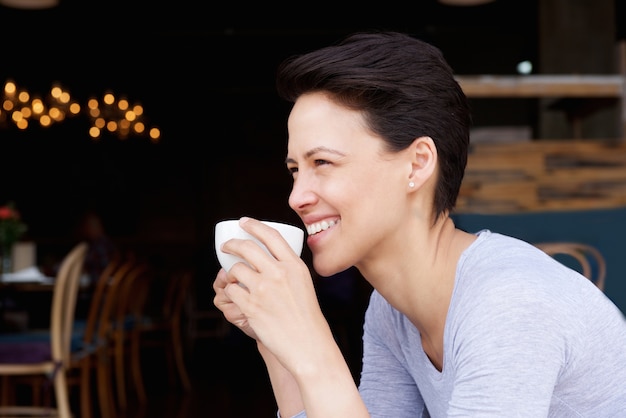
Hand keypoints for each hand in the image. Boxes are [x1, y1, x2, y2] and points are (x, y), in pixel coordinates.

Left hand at [213, 217, 331, 368]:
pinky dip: (231, 292)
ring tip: (233, 279)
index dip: (254, 225)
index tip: (243, 222)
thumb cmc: (306, 316)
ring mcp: (263, 289)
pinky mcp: (251, 306)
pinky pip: (231, 290)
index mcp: (294, 265)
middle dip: (232, 244)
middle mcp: (279, 273)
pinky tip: (237, 296)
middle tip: (226, 247)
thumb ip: (287, 269)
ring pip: (236, 270)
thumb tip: (266, 256)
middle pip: (247, 248)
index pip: (271, 235)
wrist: (307, 343)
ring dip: (231, 274)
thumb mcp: (303, 283)